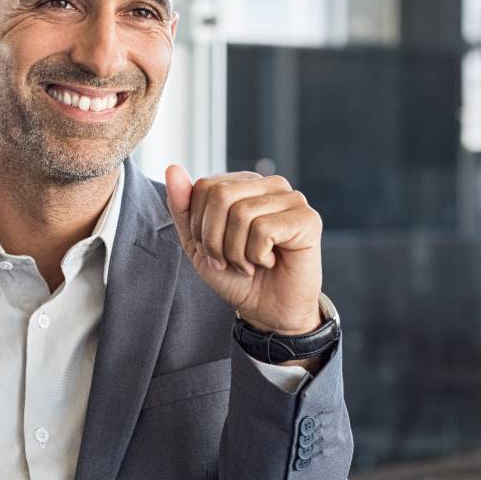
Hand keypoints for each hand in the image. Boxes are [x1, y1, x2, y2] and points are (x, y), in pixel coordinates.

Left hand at [165, 166, 323, 334]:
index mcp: (244, 184)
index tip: (214, 251)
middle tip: (228, 261)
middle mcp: (270, 185)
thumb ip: (183, 207)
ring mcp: (292, 199)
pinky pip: (264, 229)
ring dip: (236, 252)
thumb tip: (173, 168)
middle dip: (214, 239)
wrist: (268, 311)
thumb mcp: (197, 244)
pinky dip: (258, 256)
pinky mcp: (308, 219)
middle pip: (221, 195)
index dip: (200, 226)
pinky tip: (270, 262)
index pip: (205, 186)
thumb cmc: (236, 276)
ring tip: (250, 264)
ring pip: (242, 213)